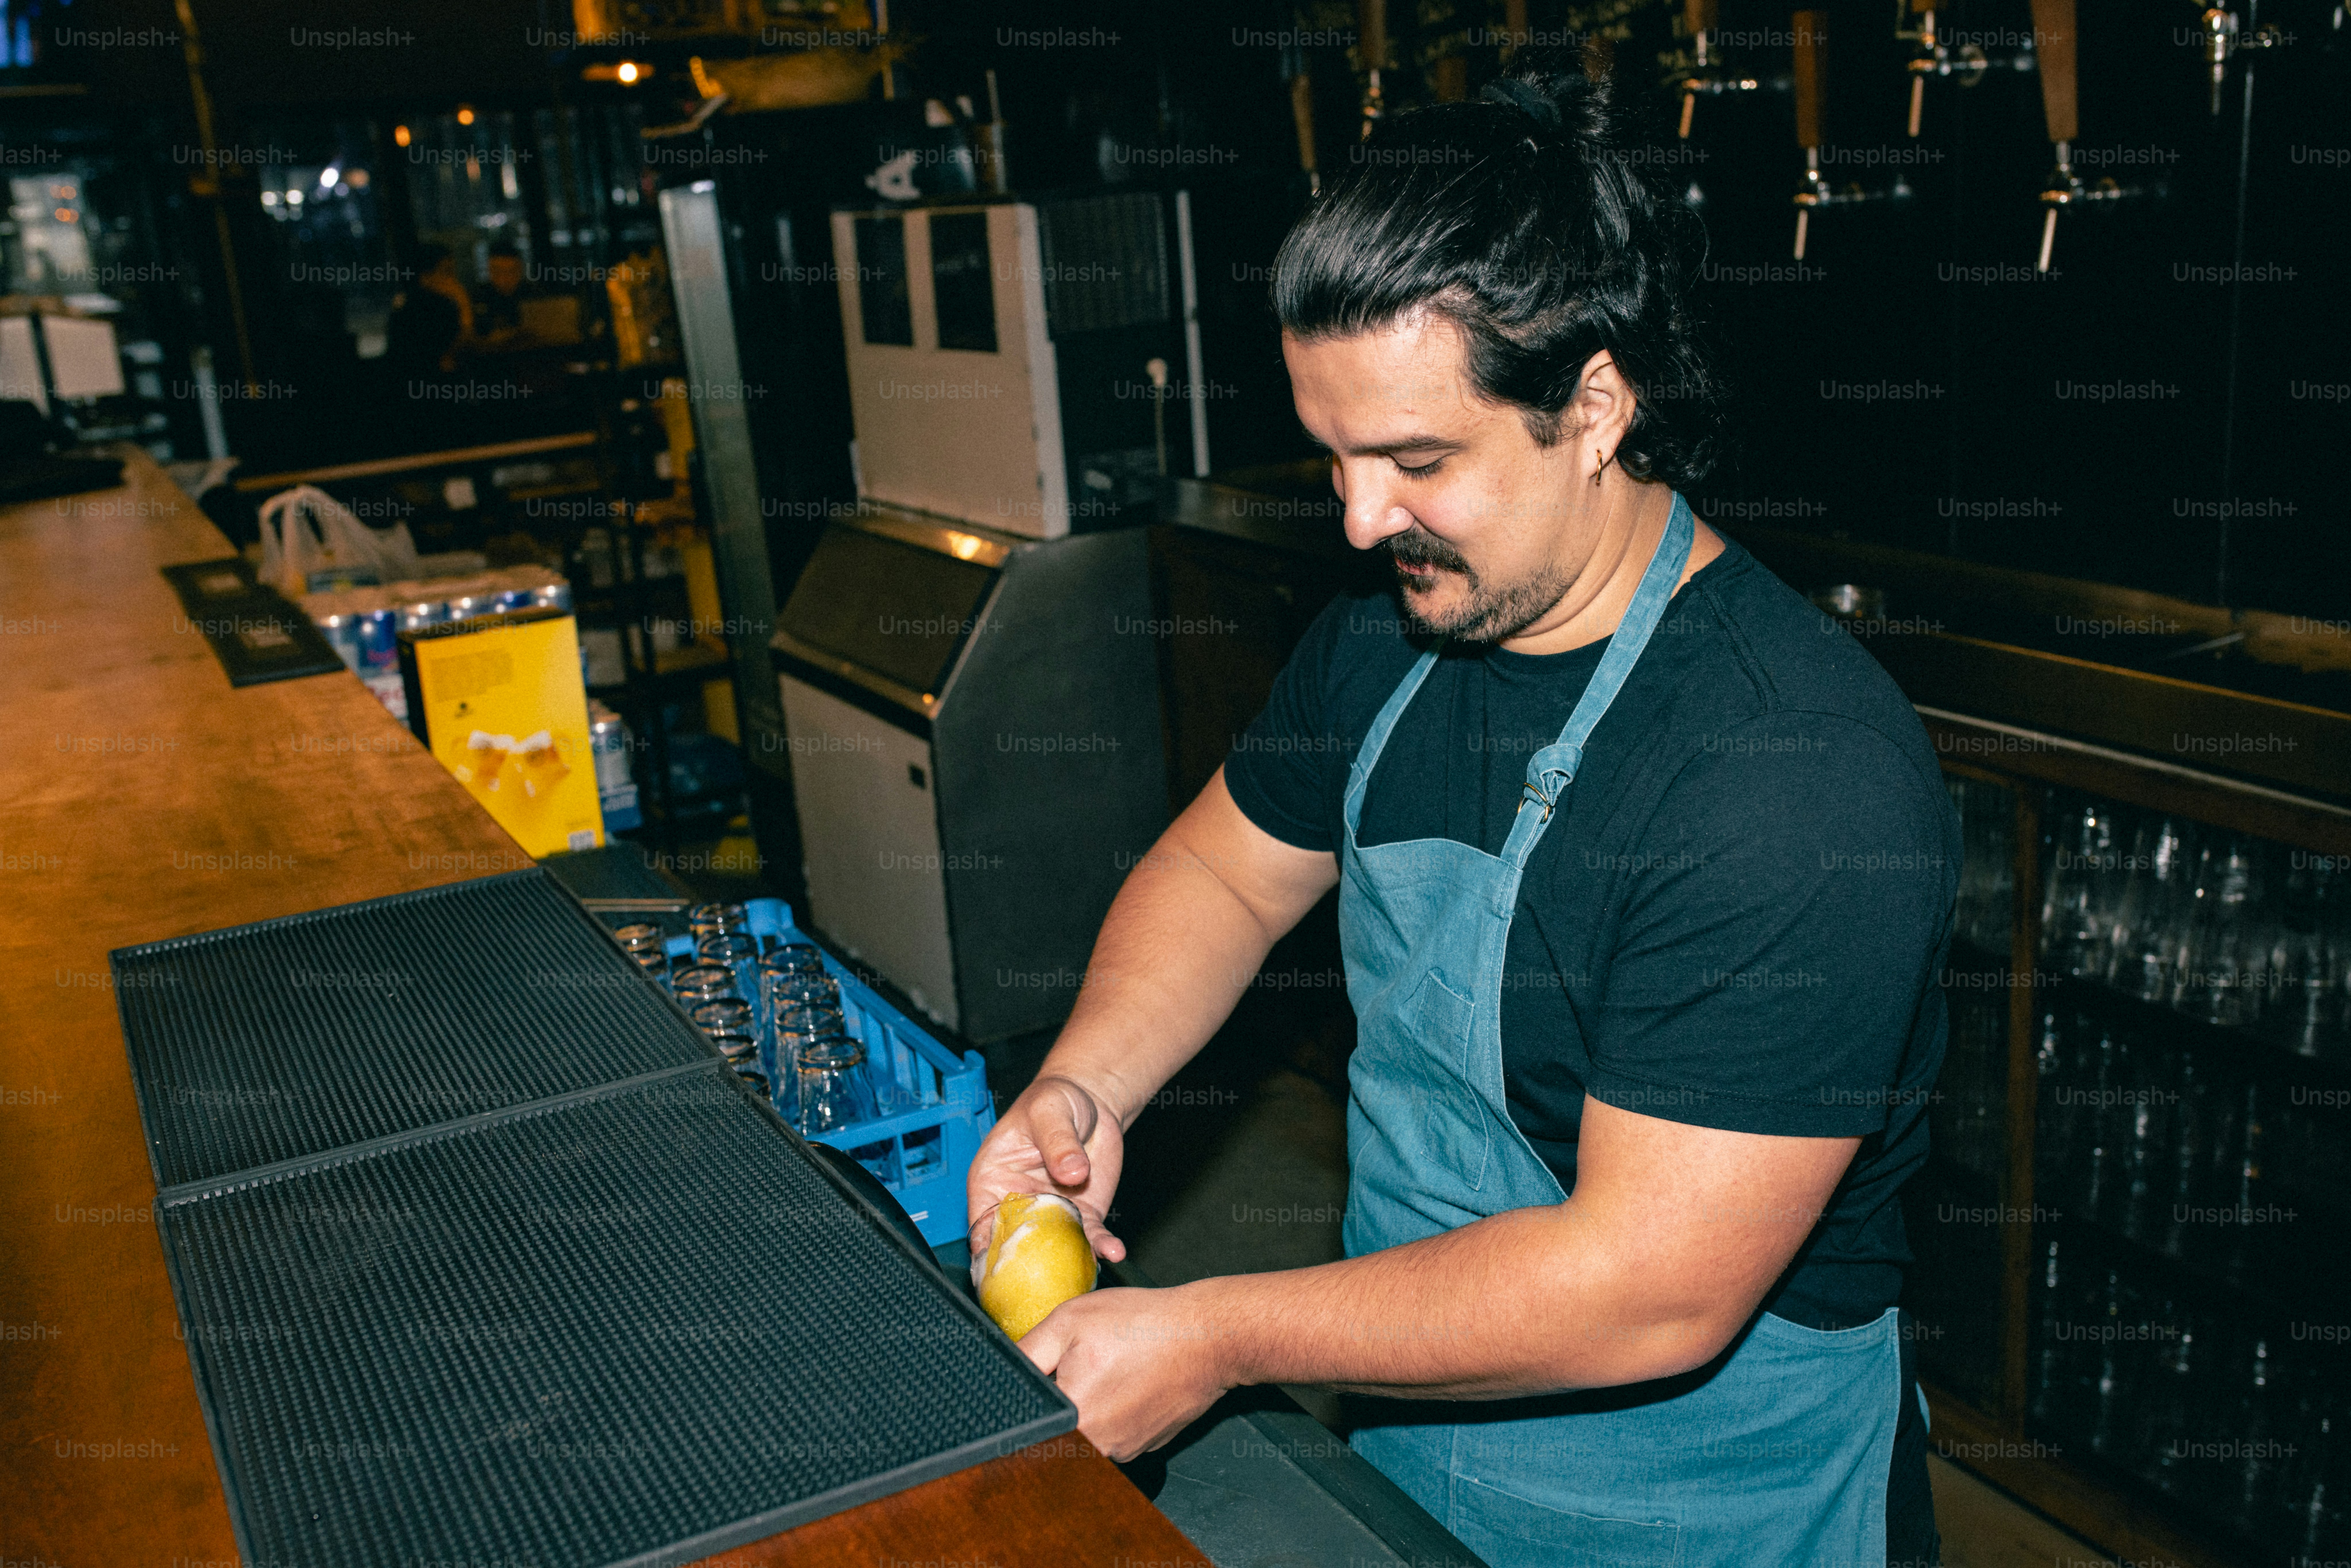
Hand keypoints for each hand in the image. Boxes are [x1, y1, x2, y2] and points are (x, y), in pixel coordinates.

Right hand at [967, 1074, 1127, 1265]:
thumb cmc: (1054, 1100)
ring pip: (1055, 1249)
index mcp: (992, 1181)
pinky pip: (1091, 1237)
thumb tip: (1071, 1172)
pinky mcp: (1084, 1214)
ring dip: (1069, 1263)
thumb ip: (1058, 1142)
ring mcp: (1053, 1213)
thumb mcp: (1049, 1113)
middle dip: (1027, 1270)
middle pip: (1016, 1246)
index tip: (999, 1270)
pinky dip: (1102, 1247)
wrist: (1092, 1100)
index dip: (986, 1251)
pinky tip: (1114, 1251)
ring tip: (1086, 1272)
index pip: (982, 1224)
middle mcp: (1020, 1204)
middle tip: (1043, 1286)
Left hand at [1019, 1284, 1235, 1460]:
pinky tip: (1129, 1381)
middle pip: (1058, 1427)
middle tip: (1085, 1364)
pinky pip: (1114, 1433)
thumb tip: (1001, 1371)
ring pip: (1086, 1432)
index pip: (1029, 1422)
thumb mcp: (1070, 1321)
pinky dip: (1115, 1410)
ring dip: (1089, 1404)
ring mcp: (1125, 1451)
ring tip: (1111, 1368)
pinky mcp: (1144, 1447)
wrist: (1207, 1338)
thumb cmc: (1143, 1324)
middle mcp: (1099, 1447)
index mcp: (1074, 1418)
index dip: (1031, 1397)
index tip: (1046, 1374)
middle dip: (1062, 1396)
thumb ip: (1026, 1353)